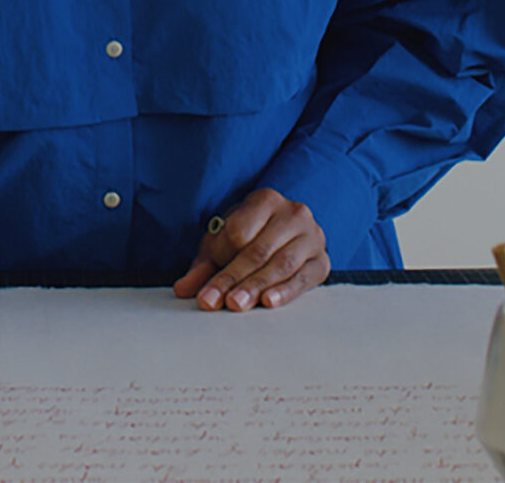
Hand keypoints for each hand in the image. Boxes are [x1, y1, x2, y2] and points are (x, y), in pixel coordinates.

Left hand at [171, 187, 329, 311]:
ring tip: (236, 305)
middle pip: (258, 250)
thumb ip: (203, 266)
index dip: (221, 256)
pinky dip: (285, 292)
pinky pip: (303, 279)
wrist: (288, 239)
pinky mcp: (322, 262)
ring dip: (256, 287)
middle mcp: (293, 212)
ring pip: (281, 264)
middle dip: (234, 278)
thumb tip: (182, 289)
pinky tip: (268, 302)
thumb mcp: (223, 246)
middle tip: (216, 301)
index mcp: (265, 200)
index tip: (206, 279)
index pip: (239, 230)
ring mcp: (312, 236)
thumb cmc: (249, 239)